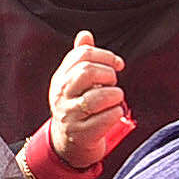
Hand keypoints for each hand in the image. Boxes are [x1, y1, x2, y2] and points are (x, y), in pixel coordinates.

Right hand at [47, 34, 128, 167]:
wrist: (68, 144)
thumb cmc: (78, 107)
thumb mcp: (75, 83)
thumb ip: (80, 58)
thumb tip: (85, 34)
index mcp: (60, 78)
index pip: (82, 55)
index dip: (106, 55)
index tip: (118, 64)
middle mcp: (61, 96)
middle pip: (87, 72)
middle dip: (108, 74)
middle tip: (113, 83)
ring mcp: (69, 116)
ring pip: (98, 97)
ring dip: (115, 96)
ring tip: (115, 99)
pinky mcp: (81, 134)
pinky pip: (107, 118)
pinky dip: (117, 113)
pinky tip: (114, 114)